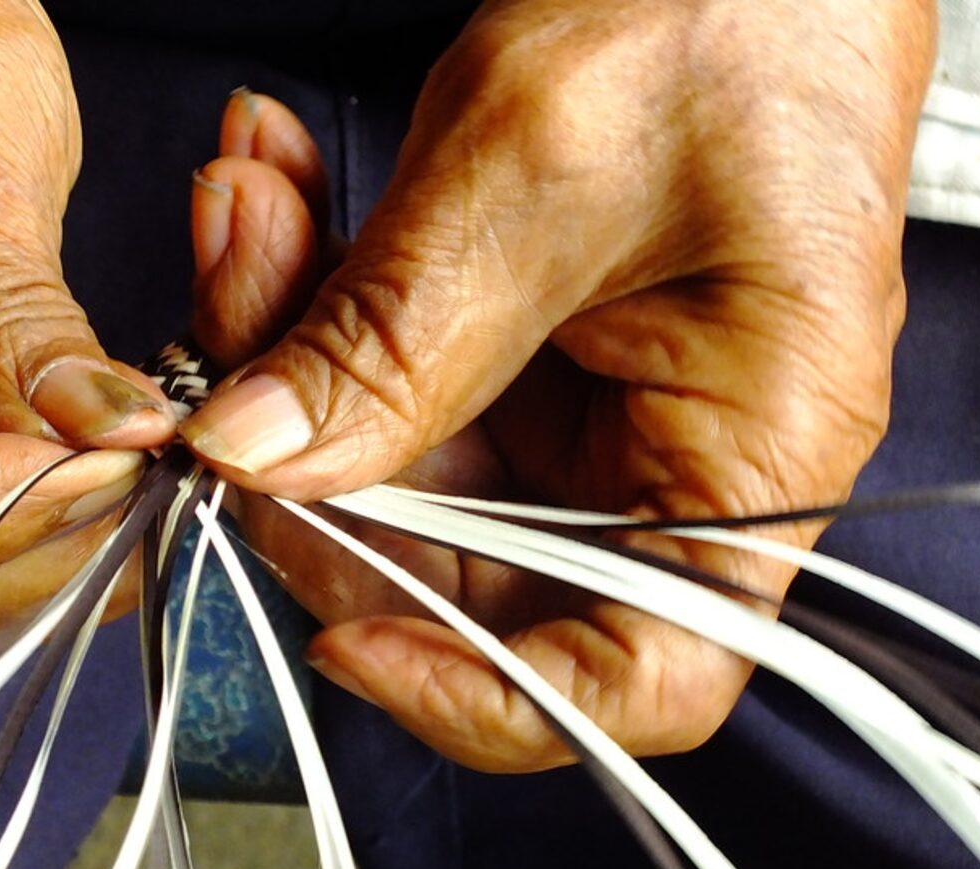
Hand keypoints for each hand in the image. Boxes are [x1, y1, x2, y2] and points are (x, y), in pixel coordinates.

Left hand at [184, 0, 935, 768]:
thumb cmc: (719, 14)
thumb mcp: (536, 176)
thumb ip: (395, 341)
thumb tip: (252, 465)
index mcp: (754, 460)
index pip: (635, 676)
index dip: (480, 690)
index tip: (339, 630)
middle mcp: (672, 463)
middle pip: (463, 567)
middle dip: (314, 466)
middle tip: (225, 343)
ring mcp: (587, 411)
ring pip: (392, 464)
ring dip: (286, 346)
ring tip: (245, 203)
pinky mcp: (519, 350)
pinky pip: (386, 371)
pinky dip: (311, 291)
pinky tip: (273, 190)